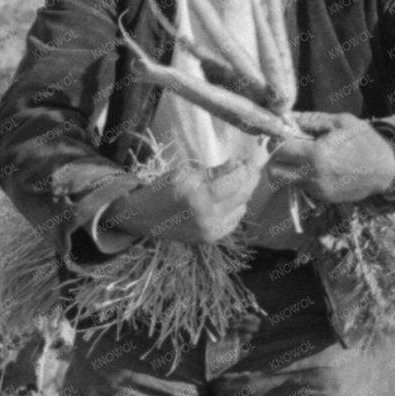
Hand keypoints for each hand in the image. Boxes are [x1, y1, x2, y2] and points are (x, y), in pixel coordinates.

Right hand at [99, 159, 254, 245]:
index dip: (246, 167)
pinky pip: (234, 221)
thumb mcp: (182, 173)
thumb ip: (212, 171)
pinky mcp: (211, 239)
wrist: (141, 218)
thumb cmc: (160, 190)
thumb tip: (236, 164)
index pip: (235, 181)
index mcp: (198, 197)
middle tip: (253, 165)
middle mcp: (208, 217)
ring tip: (236, 181)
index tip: (250, 156)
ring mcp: (211, 231)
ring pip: (242, 208)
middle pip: (243, 195)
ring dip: (242, 193)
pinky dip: (235, 208)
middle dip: (250, 178)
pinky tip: (227, 199)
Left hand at [264, 113, 394, 204]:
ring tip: (300, 158)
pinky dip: (302, 177)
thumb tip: (288, 117)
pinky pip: (302, 187)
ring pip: (286, 182)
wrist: (385, 169)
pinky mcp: (322, 198)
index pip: (280, 150)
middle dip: (277, 159)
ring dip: (287, 170)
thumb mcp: (342, 122)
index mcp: (317, 154)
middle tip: (286, 149)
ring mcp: (317, 189)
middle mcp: (313, 176)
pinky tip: (316, 167)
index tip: (281, 135)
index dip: (277, 141)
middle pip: (275, 172)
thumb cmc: (365, 141)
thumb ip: (313, 119)